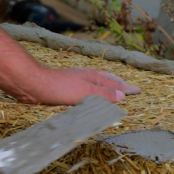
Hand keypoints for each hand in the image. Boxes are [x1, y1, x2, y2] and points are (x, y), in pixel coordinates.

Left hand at [17, 67, 140, 105]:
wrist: (34, 85)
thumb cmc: (60, 88)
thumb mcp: (86, 92)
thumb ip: (104, 94)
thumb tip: (122, 95)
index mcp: (93, 77)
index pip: (115, 84)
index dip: (127, 88)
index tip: (139, 91)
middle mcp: (86, 77)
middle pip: (107, 79)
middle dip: (119, 84)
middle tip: (128, 87)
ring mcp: (76, 81)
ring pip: (97, 83)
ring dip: (107, 86)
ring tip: (113, 89)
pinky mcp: (66, 88)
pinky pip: (87, 89)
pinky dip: (95, 92)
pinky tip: (90, 96)